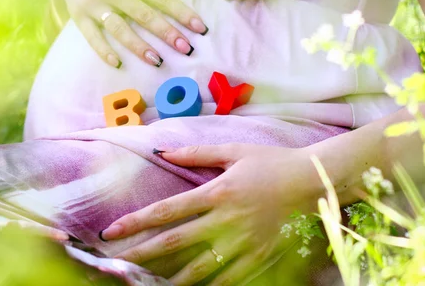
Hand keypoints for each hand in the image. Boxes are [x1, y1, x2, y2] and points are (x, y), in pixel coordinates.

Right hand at [49, 0, 207, 67]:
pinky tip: (117, 64)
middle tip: (185, 48)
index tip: (200, 28)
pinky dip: (103, 50)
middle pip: (143, 13)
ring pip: (119, 28)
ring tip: (157, 61)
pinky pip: (91, 36)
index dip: (182, 12)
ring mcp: (94, 4)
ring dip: (139, 46)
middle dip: (166, 32)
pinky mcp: (78, 16)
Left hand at [99, 144, 321, 285]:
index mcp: (216, 192)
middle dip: (141, 254)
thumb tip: (162, 151)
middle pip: (175, 242)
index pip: (167, 210)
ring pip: (198, 267)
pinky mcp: (259, 256)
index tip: (111, 231)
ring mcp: (242, 241)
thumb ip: (197, 153)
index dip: (136, 222)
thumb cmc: (271, 162)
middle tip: (116, 263)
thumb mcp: (234, 151)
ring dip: (169, 279)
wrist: (313, 181)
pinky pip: (229, 279)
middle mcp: (225, 219)